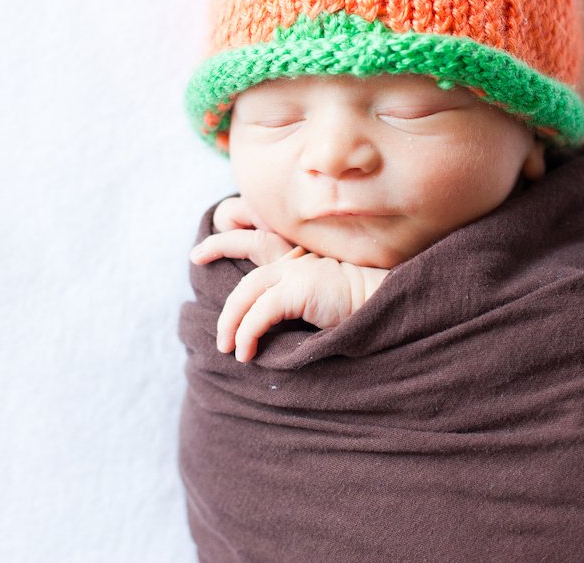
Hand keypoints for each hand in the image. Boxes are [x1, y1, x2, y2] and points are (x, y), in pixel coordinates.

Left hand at [189, 198, 387, 362]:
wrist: (385, 305)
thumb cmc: (359, 306)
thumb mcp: (324, 294)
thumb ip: (300, 295)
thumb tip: (273, 323)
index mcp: (303, 256)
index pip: (262, 234)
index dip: (233, 233)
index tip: (210, 241)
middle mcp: (297, 258)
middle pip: (249, 247)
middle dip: (220, 250)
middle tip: (198, 265)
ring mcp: (298, 272)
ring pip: (246, 291)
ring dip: (230, 320)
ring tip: (226, 346)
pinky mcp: (299, 291)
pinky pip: (260, 314)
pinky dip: (247, 333)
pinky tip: (246, 352)